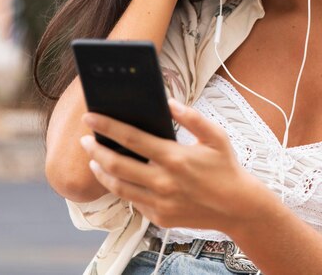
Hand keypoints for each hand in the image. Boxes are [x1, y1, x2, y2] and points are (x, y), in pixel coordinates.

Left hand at [79, 100, 264, 232]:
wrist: (236, 206)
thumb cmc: (225, 166)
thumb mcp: (216, 136)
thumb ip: (192, 117)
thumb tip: (169, 103)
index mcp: (175, 158)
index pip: (132, 139)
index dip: (108, 127)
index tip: (91, 118)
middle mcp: (163, 182)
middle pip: (116, 165)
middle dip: (95, 150)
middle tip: (84, 139)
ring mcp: (160, 203)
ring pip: (119, 187)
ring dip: (102, 171)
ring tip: (94, 159)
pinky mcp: (159, 217)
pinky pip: (133, 201)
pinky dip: (121, 188)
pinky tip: (118, 177)